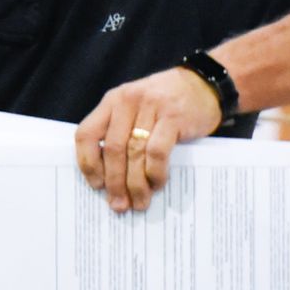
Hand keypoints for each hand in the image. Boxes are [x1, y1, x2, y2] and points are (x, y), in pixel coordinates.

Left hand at [75, 66, 223, 212]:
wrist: (204, 84)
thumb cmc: (166, 102)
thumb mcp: (136, 108)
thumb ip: (121, 131)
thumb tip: (110, 178)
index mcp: (112, 101)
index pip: (86, 134)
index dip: (87, 163)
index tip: (96, 185)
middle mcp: (127, 101)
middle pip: (112, 149)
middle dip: (114, 182)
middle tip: (118, 205)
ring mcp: (151, 107)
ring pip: (134, 153)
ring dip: (135, 184)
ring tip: (139, 203)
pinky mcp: (173, 117)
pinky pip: (157, 152)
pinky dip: (155, 173)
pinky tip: (156, 185)